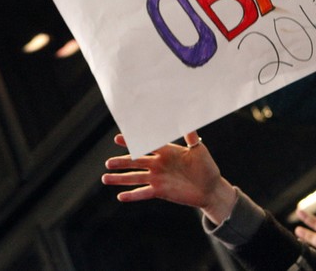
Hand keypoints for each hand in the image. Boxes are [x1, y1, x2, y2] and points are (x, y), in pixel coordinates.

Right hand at [101, 132, 236, 224]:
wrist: (210, 188)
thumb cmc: (206, 166)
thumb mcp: (199, 149)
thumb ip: (191, 136)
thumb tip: (188, 120)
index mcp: (166, 151)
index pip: (146, 144)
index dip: (132, 142)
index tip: (117, 138)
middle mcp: (158, 164)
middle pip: (136, 162)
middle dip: (122, 162)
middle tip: (107, 162)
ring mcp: (157, 178)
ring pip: (135, 178)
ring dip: (120, 179)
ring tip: (105, 178)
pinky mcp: (160, 191)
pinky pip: (143, 193)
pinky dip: (132, 195)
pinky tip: (120, 196)